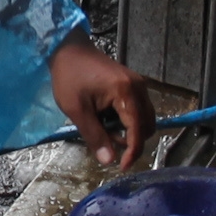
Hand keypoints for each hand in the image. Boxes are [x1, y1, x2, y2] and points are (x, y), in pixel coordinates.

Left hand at [49, 39, 153, 167]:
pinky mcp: (134, 84)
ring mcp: (139, 84)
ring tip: (104, 128)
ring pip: (145, 119)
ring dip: (130, 131)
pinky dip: (128, 120)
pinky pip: (139, 109)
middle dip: (131, 141)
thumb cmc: (69, 77)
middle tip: (106, 141)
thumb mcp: (77, 110)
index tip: (121, 166)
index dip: (133, 152)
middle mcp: (139, 88)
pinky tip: (108, 118)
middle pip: (147, 126)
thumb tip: (109, 161)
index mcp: (126, 92)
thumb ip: (94, 136)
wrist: (68, 49)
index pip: (138, 130)